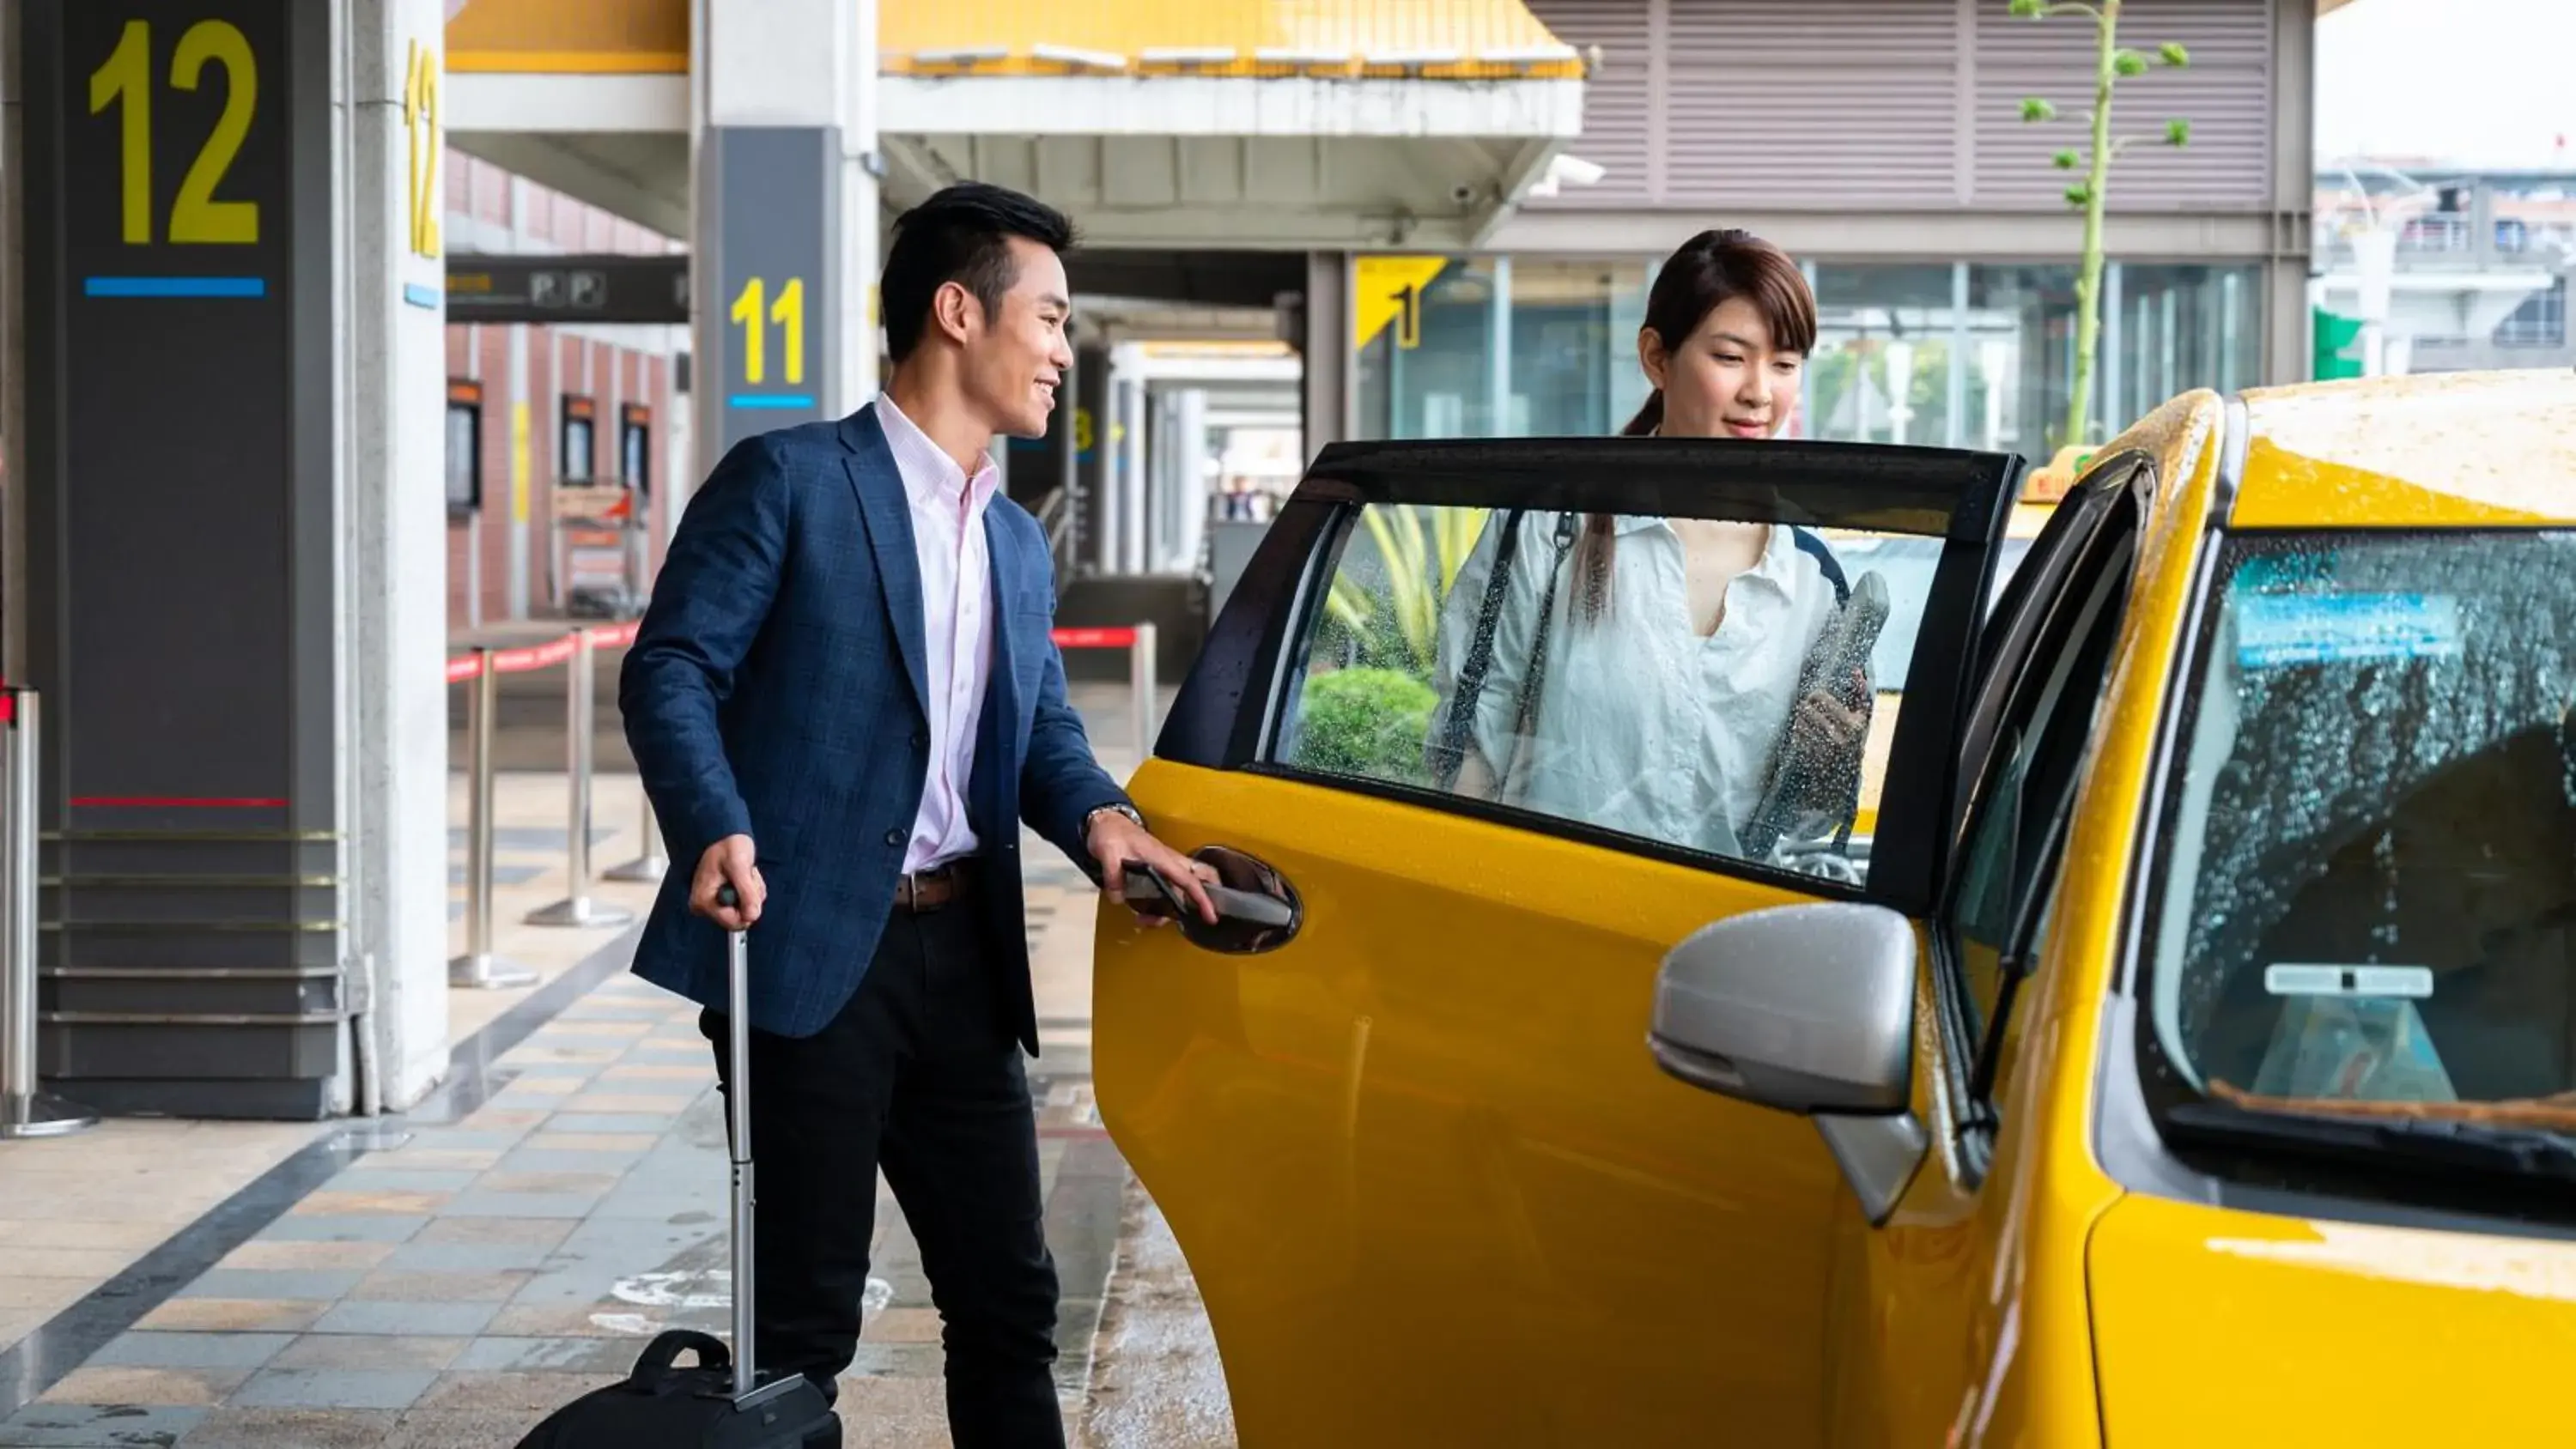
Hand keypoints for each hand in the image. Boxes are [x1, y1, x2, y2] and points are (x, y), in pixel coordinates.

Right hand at [691, 834, 763, 929]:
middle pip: (741, 917)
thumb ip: (746, 892)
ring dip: (752, 891)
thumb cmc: (727, 845)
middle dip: (750, 897)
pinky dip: (751, 890)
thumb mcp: (739, 866)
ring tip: (745, 873)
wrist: (725, 836)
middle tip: (747, 876)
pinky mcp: (724, 900)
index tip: (748, 885)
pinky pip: (746, 903)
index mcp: (703, 901)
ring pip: (746, 910)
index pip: (733, 923)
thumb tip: (753, 915)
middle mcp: (706, 907)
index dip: (747, 907)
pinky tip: (744, 875)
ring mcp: (715, 904)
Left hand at [1087, 809, 1217, 925]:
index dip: (1202, 898)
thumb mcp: (1109, 853)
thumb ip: (1114, 876)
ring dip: (1172, 909)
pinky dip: (1162, 904)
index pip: (1188, 879)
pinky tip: (1144, 912)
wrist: (1108, 822)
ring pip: (1181, 888)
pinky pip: (1168, 888)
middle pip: (1199, 877)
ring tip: (1148, 920)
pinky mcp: (1156, 869)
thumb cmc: (1112, 833)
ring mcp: (1164, 865)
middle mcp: (1168, 862)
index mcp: (1162, 858)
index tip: (1211, 916)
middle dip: (1207, 895)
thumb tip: (1119, 899)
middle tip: (1205, 916)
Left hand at [1790, 669, 1870, 756]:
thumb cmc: (1854, 736)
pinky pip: (1795, 735)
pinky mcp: (1810, 758)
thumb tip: (1855, 670)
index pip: (1820, 697)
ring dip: (1800, 717)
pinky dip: (1797, 730)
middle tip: (1807, 706)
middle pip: (1806, 708)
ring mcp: (1823, 749)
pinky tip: (1803, 730)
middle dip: (1805, 705)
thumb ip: (1860, 691)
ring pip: (1798, 721)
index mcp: (1852, 724)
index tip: (1815, 697)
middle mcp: (1838, 738)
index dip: (1815, 694)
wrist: (1845, 770)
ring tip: (1806, 718)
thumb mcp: (1862, 715)